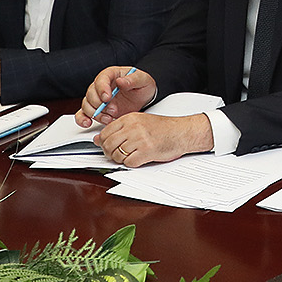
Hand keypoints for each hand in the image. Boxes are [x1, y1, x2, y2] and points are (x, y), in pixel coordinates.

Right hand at [77, 67, 154, 125]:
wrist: (145, 97)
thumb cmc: (142, 85)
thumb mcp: (143, 80)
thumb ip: (133, 80)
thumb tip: (120, 81)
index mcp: (111, 75)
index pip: (101, 79)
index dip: (102, 89)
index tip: (107, 98)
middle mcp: (101, 86)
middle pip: (91, 93)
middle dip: (100, 104)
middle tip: (112, 110)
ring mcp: (98, 98)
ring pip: (87, 105)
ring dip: (96, 114)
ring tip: (108, 119)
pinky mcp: (98, 110)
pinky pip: (84, 113)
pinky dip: (83, 119)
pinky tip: (87, 123)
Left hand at [96, 112, 212, 167]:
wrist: (182, 132)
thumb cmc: (163, 128)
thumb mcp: (140, 122)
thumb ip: (119, 129)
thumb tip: (98, 139)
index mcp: (130, 118)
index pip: (105, 132)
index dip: (104, 142)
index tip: (108, 145)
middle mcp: (133, 127)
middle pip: (108, 145)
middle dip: (110, 152)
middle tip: (116, 154)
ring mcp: (139, 140)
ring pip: (117, 155)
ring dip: (120, 159)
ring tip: (130, 155)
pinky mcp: (146, 152)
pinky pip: (128, 162)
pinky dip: (131, 163)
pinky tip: (138, 158)